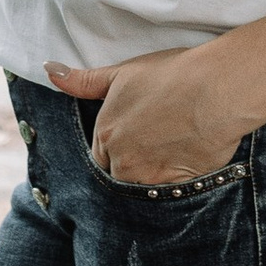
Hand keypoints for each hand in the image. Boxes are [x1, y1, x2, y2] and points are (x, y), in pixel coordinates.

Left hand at [49, 48, 247, 188]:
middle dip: (132, 163)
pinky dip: (175, 183)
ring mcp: (149, 177)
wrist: (215, 89)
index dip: (117, 145)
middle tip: (157, 142)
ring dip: (152, 175)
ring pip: (142, 186)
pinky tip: (186, 161)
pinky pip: (169, 194)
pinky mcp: (176, 187)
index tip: (136, 135)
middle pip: (119, 173)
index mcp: (105, 135)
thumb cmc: (172, 75)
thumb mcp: (122, 73)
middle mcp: (122, 161)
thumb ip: (83, 81)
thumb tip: (50, 70)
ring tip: (172, 150)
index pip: (100, 155)